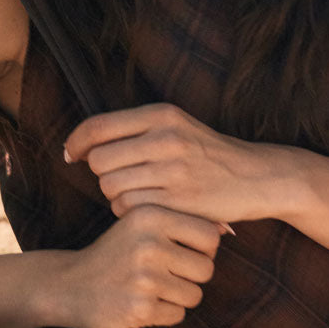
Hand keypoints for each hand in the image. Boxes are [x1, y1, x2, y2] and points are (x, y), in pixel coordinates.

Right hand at [59, 204, 223, 327]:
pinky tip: (141, 302)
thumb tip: (227, 230)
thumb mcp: (139, 226)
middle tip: (163, 275)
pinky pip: (177, 315)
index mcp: (151, 216)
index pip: (210, 237)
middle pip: (206, 269)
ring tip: (150, 289)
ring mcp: (144, 278)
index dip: (203, 250)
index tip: (183, 254)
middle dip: (190, 277)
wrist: (67, 285)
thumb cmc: (113, 255)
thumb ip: (179, 225)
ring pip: (194, 295)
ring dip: (177, 297)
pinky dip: (163, 314)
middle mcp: (148, 244)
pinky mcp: (140, 308)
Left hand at [65, 103, 257, 223]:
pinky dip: (131, 212)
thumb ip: (135, 131)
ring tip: (139, 194)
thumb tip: (83, 145)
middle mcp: (166, 138)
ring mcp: (174, 170)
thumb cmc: (208, 155)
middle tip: (120, 179)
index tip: (72, 155)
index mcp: (161, 115)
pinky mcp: (180, 200)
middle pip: (100, 161)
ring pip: (112, 188)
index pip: (98, 127)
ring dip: (116, 196)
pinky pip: (131, 209)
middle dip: (102, 174)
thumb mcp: (176, 127)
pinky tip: (149, 208)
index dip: (76, 143)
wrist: (257, 177)